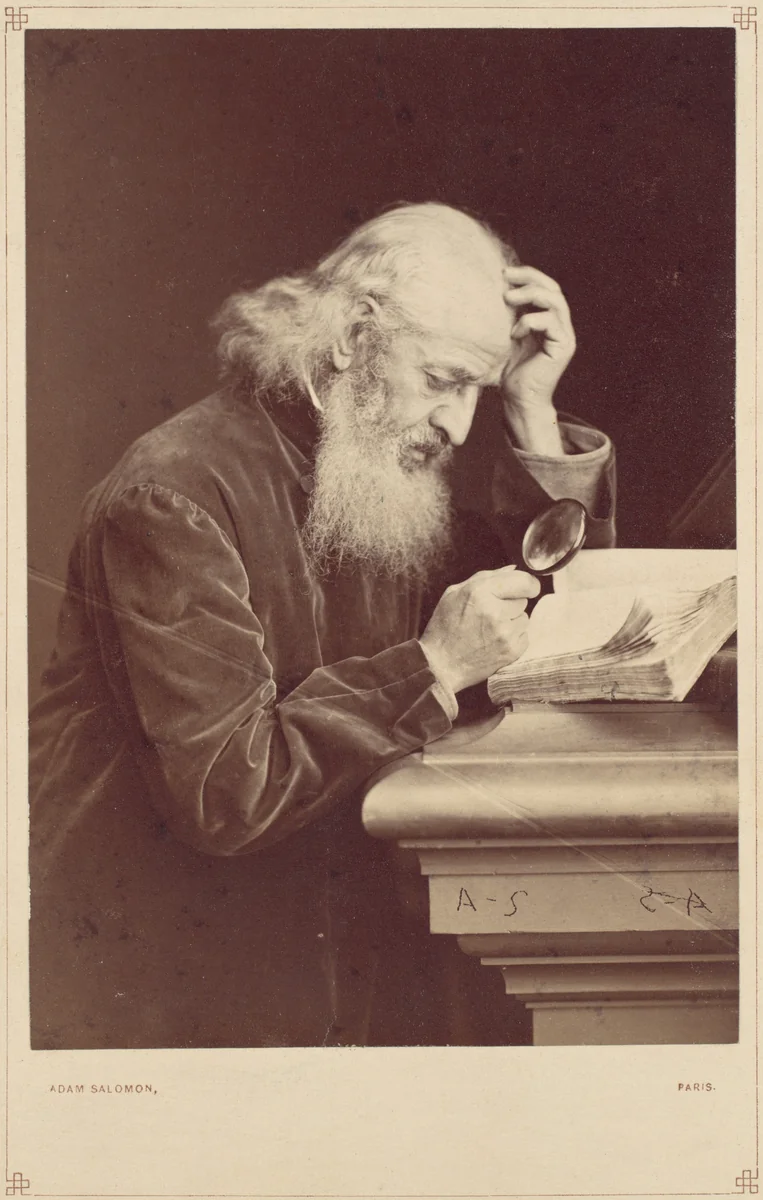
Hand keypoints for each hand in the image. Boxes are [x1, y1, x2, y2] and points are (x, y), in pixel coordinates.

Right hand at [419, 565, 539, 693]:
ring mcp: (505, 633)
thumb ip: (486, 577)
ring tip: (490, 629)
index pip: (523, 581)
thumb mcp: (455, 593)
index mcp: (479, 592)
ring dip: (512, 621)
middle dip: (511, 603)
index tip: (526, 587)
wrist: (440, 665)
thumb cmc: (444, 628)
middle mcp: (495, 611)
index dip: (528, 584)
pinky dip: (513, 637)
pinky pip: (525, 635)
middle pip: (523, 599)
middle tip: (491, 613)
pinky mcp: (511, 650)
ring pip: (524, 618)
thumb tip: (513, 569)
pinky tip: (494, 641)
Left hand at [501, 265, 575, 413]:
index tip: (504, 273)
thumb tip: (498, 288)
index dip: (528, 275)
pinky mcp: (563, 347)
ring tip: (507, 299)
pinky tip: (514, 334)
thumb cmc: (511, 372)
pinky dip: (529, 322)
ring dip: (530, 295)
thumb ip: (511, 315)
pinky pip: (550, 322)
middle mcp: (561, 326)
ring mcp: (565, 336)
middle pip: (553, 289)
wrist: (519, 400)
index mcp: (549, 320)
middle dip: (529, 278)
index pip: (546, 287)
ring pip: (555, 301)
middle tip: (505, 277)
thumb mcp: (508, 336)